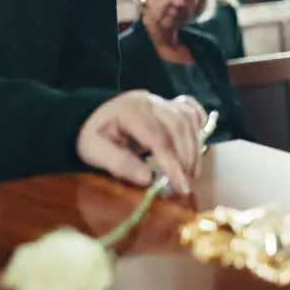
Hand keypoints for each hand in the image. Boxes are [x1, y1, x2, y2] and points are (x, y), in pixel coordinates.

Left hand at [75, 90, 205, 194]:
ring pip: (188, 120)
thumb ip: (118, 163)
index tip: (181, 188)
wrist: (91, 116)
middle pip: (178, 127)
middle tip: (185, 184)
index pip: (159, 139)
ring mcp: (160, 100)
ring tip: (190, 173)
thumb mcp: (93, 151)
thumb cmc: (94, 136)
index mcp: (129, 111)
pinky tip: (196, 144)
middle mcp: (148, 101)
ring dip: (194, 148)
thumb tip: (148, 179)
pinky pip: (191, 110)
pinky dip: (198, 126)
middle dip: (186, 159)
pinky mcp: (167, 103)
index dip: (173, 166)